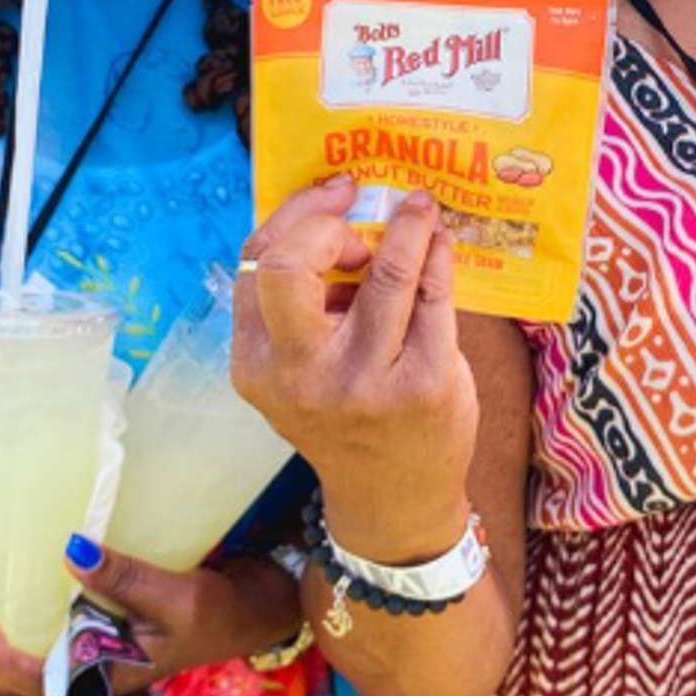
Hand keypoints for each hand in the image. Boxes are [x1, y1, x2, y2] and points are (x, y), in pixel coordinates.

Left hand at [0, 538, 304, 695]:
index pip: (32, 682)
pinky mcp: (82, 643)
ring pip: (6, 678)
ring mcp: (78, 665)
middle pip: (2, 691)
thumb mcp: (175, 595)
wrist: (242, 615)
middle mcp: (81, 679)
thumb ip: (124, 577)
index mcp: (101, 679)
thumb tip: (71, 547)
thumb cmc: (212, 613)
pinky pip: (27, 650)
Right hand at [232, 180, 479, 562]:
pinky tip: (438, 245)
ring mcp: (364, 383)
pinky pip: (432, 298)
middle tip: (359, 210)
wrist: (393, 499)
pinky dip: (436, 259)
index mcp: (257, 363)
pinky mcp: (424, 386)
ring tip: (420, 208)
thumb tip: (341, 210)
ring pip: (386, 275)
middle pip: (289, 266)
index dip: (296, 216)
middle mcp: (302, 374)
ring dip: (408, 227)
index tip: (333, 195)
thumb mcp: (298, 366)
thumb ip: (303, 300)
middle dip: (325, 221)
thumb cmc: (345, 413)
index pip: (257, 262)